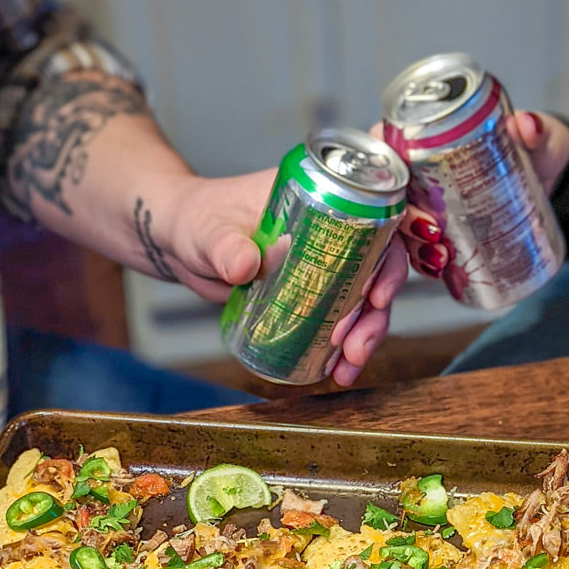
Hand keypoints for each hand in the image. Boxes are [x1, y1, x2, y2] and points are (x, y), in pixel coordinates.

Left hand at [136, 167, 406, 385]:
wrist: (179, 244)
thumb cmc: (195, 219)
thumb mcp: (209, 229)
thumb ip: (225, 245)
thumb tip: (244, 265)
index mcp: (320, 197)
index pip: (374, 220)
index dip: (390, 257)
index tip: (378, 293)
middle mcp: (333, 229)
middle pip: (377, 268)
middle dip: (375, 312)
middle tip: (356, 344)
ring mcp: (325, 264)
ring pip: (363, 300)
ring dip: (365, 336)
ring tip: (348, 367)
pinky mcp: (312, 294)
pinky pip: (339, 320)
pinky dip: (343, 348)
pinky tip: (338, 371)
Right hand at [399, 110, 568, 276]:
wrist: (555, 185)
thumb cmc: (540, 149)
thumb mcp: (542, 136)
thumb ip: (537, 130)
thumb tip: (525, 125)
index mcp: (433, 137)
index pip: (389, 143)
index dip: (380, 162)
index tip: (398, 182)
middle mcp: (424, 173)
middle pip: (392, 195)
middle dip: (403, 219)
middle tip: (432, 231)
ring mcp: (430, 206)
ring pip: (402, 228)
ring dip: (413, 248)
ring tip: (440, 258)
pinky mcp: (444, 233)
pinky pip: (421, 251)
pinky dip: (425, 263)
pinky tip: (440, 270)